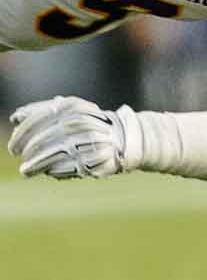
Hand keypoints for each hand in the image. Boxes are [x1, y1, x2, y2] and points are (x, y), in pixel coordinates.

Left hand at [8, 96, 140, 179]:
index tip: (13, 145)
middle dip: (28, 149)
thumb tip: (15, 118)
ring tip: (26, 171)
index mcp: (73, 107)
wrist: (120, 138)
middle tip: (17, 157)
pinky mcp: (95, 158)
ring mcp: (89, 140)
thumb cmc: (86, 124)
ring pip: (55, 154)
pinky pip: (69, 166)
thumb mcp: (68, 111)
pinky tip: (48, 171)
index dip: (23, 133)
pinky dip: (55, 170)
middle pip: (46, 137)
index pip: (42, 118)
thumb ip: (43, 111)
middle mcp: (82, 122)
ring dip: (37, 164)